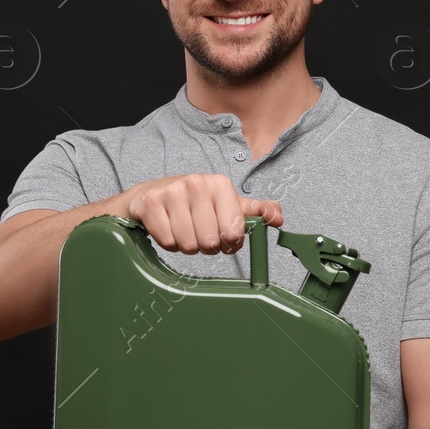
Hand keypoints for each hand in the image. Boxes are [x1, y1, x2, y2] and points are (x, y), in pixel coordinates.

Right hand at [117, 173, 282, 255]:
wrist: (150, 196)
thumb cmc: (193, 203)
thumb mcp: (226, 204)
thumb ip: (255, 212)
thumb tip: (279, 218)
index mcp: (220, 184)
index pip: (234, 233)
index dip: (228, 242)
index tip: (220, 234)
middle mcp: (197, 183)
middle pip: (210, 242)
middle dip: (205, 245)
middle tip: (198, 232)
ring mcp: (172, 192)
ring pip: (188, 245)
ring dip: (186, 245)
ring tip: (182, 229)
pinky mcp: (150, 204)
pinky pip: (168, 242)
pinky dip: (168, 242)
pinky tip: (167, 228)